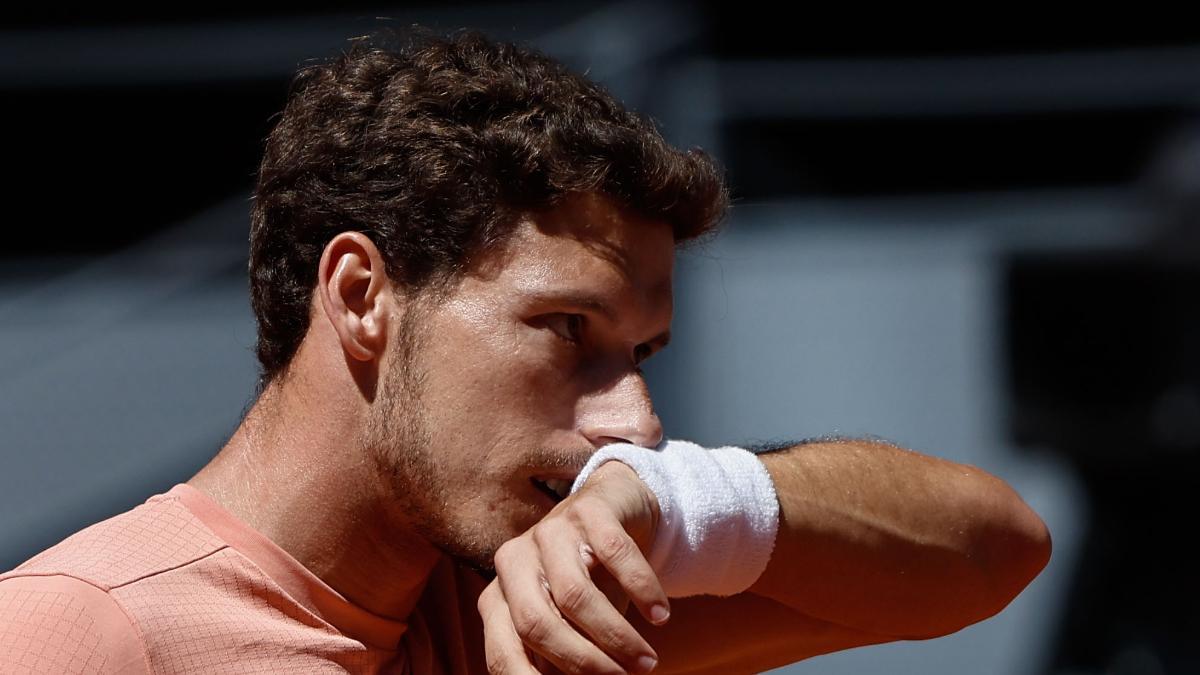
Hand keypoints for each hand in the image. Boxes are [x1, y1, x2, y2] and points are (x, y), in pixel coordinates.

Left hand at [478, 461, 671, 673]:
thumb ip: (562, 657)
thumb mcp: (568, 622)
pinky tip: (660, 616)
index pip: (503, 653)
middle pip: (535, 624)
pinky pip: (615, 555)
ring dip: (616, 636)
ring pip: (574, 595)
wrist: (613, 507)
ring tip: (647, 661)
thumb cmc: (587, 581)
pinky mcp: (588, 509)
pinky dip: (641, 591)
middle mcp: (514, 561)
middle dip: (582, 661)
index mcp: (499, 598)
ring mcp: (549, 531)